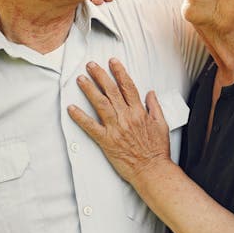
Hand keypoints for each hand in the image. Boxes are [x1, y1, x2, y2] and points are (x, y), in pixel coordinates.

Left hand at [67, 58, 171, 183]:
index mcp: (139, 112)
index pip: (128, 86)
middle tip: (91, 65)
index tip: (112, 62)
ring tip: (81, 79)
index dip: (119, 72)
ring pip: (100, 104)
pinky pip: (91, 127)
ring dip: (89, 90)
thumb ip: (155, 106)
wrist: (152, 170)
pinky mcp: (106, 141)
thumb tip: (150, 93)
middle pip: (111, 91)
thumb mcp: (162, 124)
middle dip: (100, 75)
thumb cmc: (157, 150)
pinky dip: (80, 117)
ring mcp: (116, 129)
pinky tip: (71, 108)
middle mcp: (127, 117)